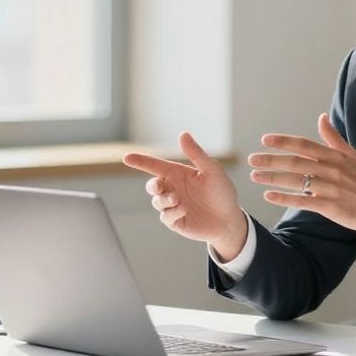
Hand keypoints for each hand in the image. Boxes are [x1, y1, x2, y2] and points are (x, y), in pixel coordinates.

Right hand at [123, 132, 248, 260]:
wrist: (230, 219)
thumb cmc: (222, 192)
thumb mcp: (212, 170)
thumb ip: (196, 154)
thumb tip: (183, 134)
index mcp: (178, 173)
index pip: (155, 165)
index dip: (140, 161)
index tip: (126, 157)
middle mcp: (173, 189)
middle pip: (152, 185)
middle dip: (153, 185)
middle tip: (160, 186)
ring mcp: (173, 206)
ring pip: (156, 201)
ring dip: (164, 200)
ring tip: (178, 200)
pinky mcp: (175, 221)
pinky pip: (165, 217)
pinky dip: (172, 212)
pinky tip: (184, 210)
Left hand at [250, 113, 355, 240]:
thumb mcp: (352, 155)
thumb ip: (333, 138)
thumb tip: (321, 117)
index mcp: (334, 156)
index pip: (304, 145)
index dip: (283, 142)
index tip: (264, 140)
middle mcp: (331, 169)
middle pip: (295, 162)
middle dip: (271, 160)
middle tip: (251, 160)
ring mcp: (330, 188)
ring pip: (295, 181)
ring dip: (272, 178)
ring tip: (254, 176)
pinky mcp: (330, 206)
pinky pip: (302, 201)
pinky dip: (284, 198)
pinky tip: (269, 196)